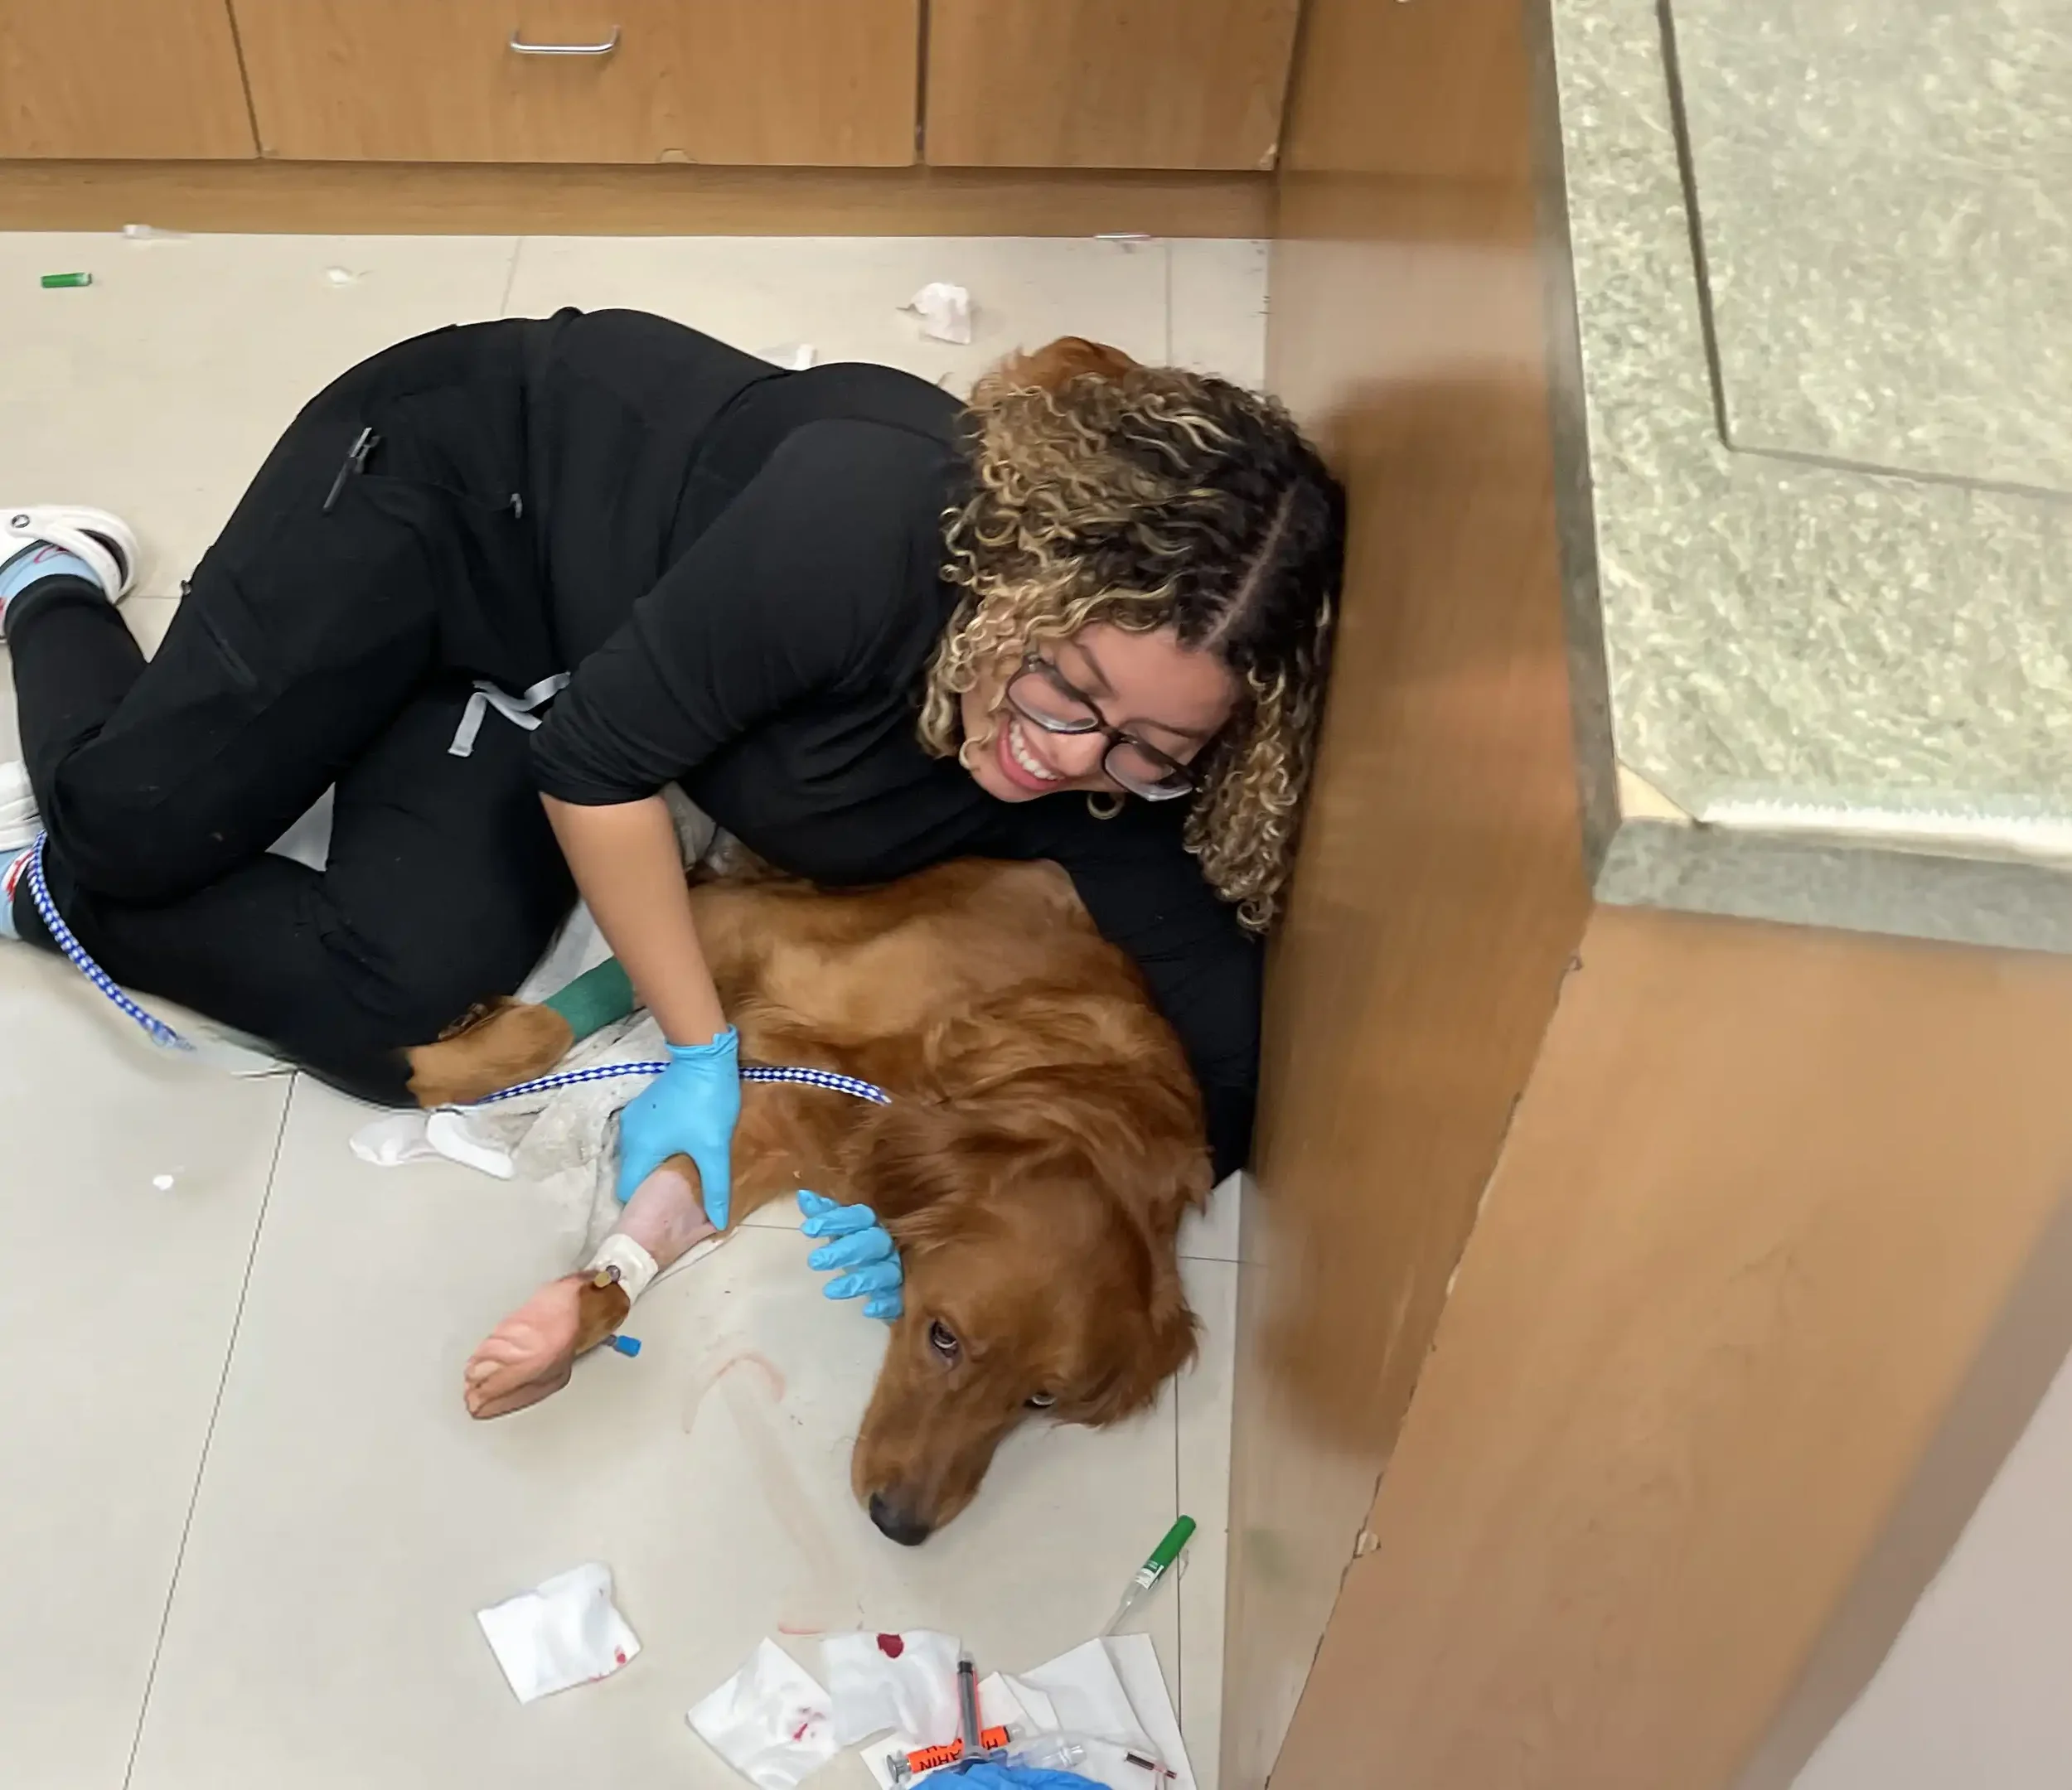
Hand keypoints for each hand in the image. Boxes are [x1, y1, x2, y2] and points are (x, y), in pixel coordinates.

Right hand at [615, 1027, 739, 1225]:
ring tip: (682, 1175)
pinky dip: (659, 1147)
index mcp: (638, 1150)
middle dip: (652, 1186)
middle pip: (633, 1173)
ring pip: (640, 1154)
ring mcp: (634, 1119)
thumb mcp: (714, 1149)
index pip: (627, 1191)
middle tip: (677, 1197)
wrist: (704, 1056)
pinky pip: (646, 1137)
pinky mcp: (644, 1106)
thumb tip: (719, 1222)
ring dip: (657, 1165)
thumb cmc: (706, 1105)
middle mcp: (628, 1136)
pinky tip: (681, 1148)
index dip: (644, 1204)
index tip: (663, 1211)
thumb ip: (715, 1187)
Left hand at [798, 1190, 902, 1320]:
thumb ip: (825, 1214)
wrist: (898, 1273)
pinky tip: (869, 1308)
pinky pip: (898, 1299)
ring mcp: (898, 1269)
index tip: (808, 1229)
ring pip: (885, 1271)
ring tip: (829, 1290)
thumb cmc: (861, 1246)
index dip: (835, 1220)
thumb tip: (803, 1195)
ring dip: (860, 1280)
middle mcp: (888, 1244)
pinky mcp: (903, 1295)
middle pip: (871, 1242)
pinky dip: (886, 1303)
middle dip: (844, 1251)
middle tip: (814, 1261)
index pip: (858, 1216)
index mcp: (873, 1224)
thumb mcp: (843, 1229)